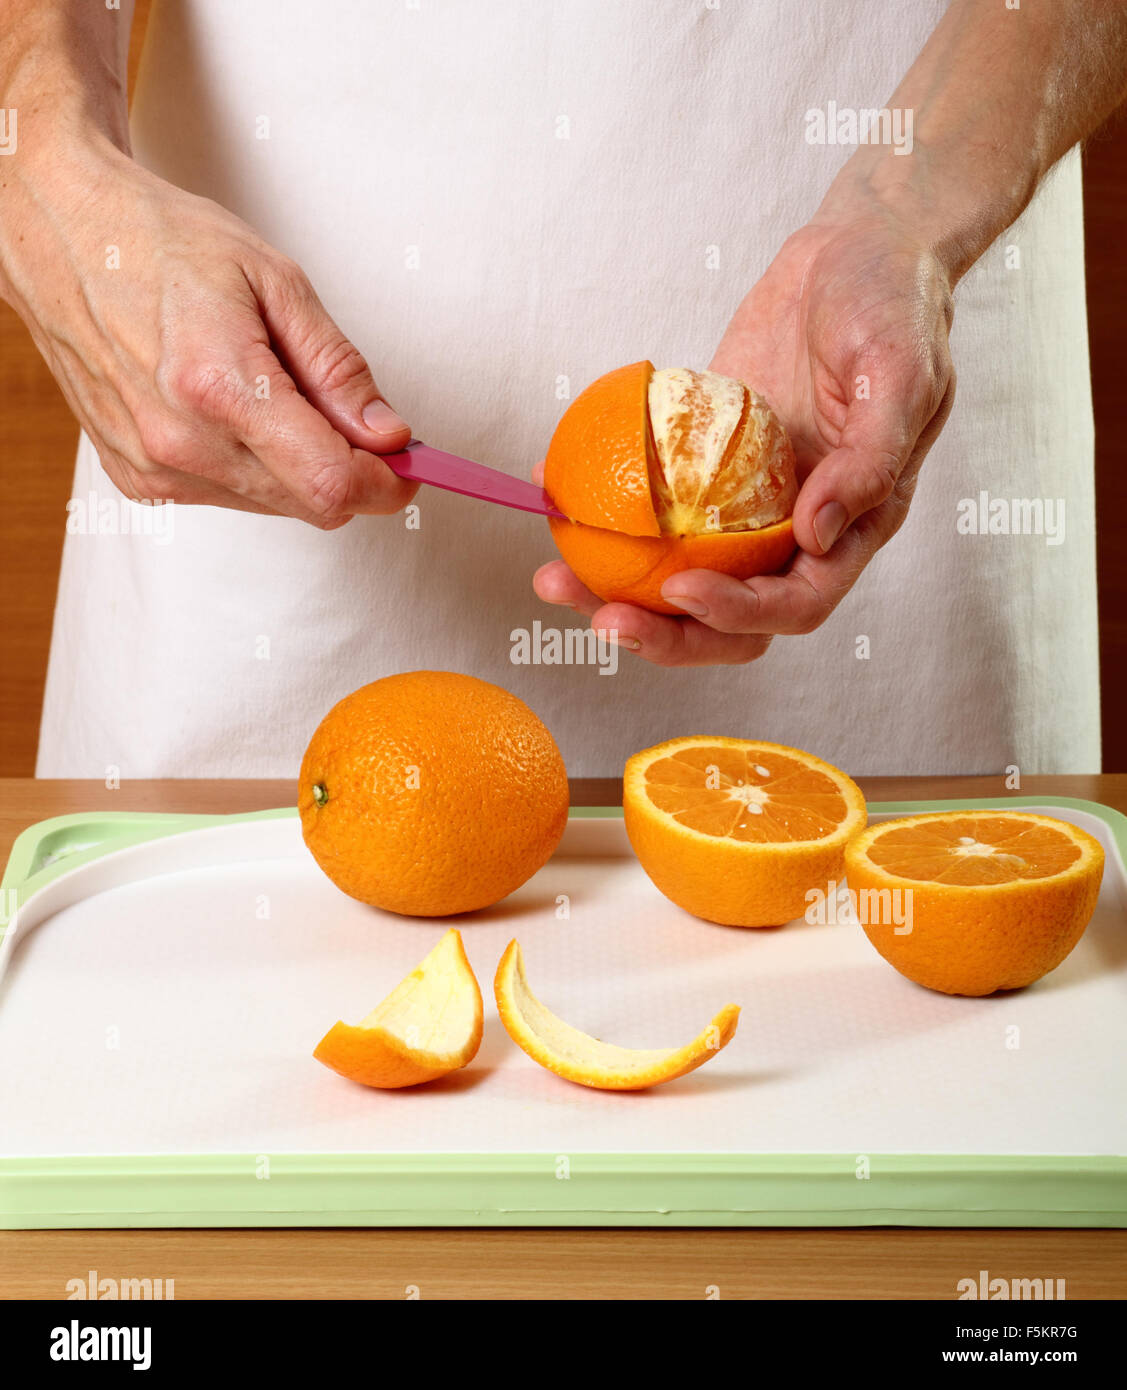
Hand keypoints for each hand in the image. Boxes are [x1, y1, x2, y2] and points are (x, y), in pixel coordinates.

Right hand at [0, 136, 416, 526]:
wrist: (65, 236)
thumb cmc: (162, 243)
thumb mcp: (274, 280)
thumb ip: (337, 369)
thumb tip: (387, 434)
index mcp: (219, 387)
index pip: (331, 483)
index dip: (385, 482)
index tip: (409, 464)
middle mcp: (180, 442)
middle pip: (310, 504)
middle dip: (351, 471)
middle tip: (357, 420)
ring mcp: (153, 467)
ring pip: (274, 506)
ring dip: (299, 467)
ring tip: (275, 393)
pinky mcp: (138, 479)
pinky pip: (229, 498)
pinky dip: (254, 468)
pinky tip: (233, 411)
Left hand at [535, 190, 955, 663]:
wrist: (857, 248)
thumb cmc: (896, 307)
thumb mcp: (903, 377)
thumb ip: (870, 461)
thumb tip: (816, 535)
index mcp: (852, 525)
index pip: (794, 603)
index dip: (738, 612)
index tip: (682, 591)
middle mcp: (794, 530)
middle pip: (726, 614)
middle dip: (663, 632)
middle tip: (598, 616)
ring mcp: (743, 502)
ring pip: (678, 573)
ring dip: (617, 589)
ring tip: (553, 578)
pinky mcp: (703, 463)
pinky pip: (652, 503)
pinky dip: (601, 510)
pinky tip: (550, 489)